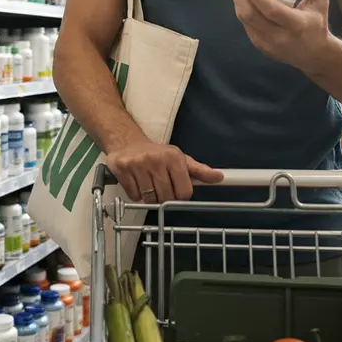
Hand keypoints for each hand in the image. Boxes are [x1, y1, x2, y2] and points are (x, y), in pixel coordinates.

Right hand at [105, 138, 222, 203]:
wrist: (127, 141)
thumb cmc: (157, 154)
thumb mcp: (179, 159)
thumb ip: (199, 171)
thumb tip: (219, 177)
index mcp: (174, 157)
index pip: (184, 192)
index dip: (180, 195)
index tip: (175, 188)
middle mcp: (156, 159)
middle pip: (166, 197)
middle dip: (164, 197)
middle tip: (159, 186)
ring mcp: (138, 164)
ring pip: (149, 199)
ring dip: (149, 197)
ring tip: (148, 184)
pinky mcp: (122, 170)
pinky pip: (134, 196)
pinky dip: (136, 195)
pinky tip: (136, 183)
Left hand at [231, 0, 331, 71]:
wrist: (316, 56)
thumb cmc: (317, 24)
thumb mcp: (320, 2)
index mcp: (297, 24)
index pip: (270, 9)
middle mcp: (281, 37)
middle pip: (251, 15)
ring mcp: (269, 45)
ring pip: (245, 21)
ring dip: (238, 2)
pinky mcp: (262, 49)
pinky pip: (247, 28)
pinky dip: (243, 12)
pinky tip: (243, 1)